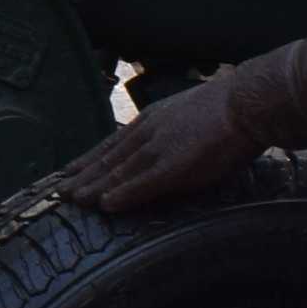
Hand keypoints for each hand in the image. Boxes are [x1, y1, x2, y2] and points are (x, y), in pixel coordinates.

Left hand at [55, 75, 264, 215]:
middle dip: (82, 175)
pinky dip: (122, 194)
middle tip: (57, 191)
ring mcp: (160, 148)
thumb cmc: (229, 109)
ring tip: (72, 200)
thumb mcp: (189, 116)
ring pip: (118, 171)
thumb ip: (173, 132)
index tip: (70, 170)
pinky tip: (105, 205)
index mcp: (153, 120)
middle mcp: (149, 132)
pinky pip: (143, 183)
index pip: (113, 143)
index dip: (89, 159)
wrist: (248, 102)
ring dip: (93, 187)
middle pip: (108, 158)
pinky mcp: (176, 165)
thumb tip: (169, 147)